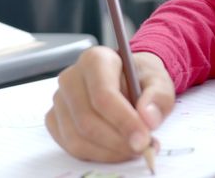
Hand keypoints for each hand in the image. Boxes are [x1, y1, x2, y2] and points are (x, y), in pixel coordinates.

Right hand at [46, 47, 174, 161]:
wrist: (128, 80)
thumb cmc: (141, 79)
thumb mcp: (160, 81)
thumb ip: (158, 96)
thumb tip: (148, 118)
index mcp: (95, 60)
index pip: (103, 95)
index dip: (123, 121)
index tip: (143, 138)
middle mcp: (71, 78)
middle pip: (87, 120)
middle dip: (117, 141)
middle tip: (142, 148)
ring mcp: (59, 100)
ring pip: (77, 137)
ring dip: (109, 151)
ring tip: (133, 149)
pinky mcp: (54, 120)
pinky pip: (70, 146)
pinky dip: (96, 154)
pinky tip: (116, 149)